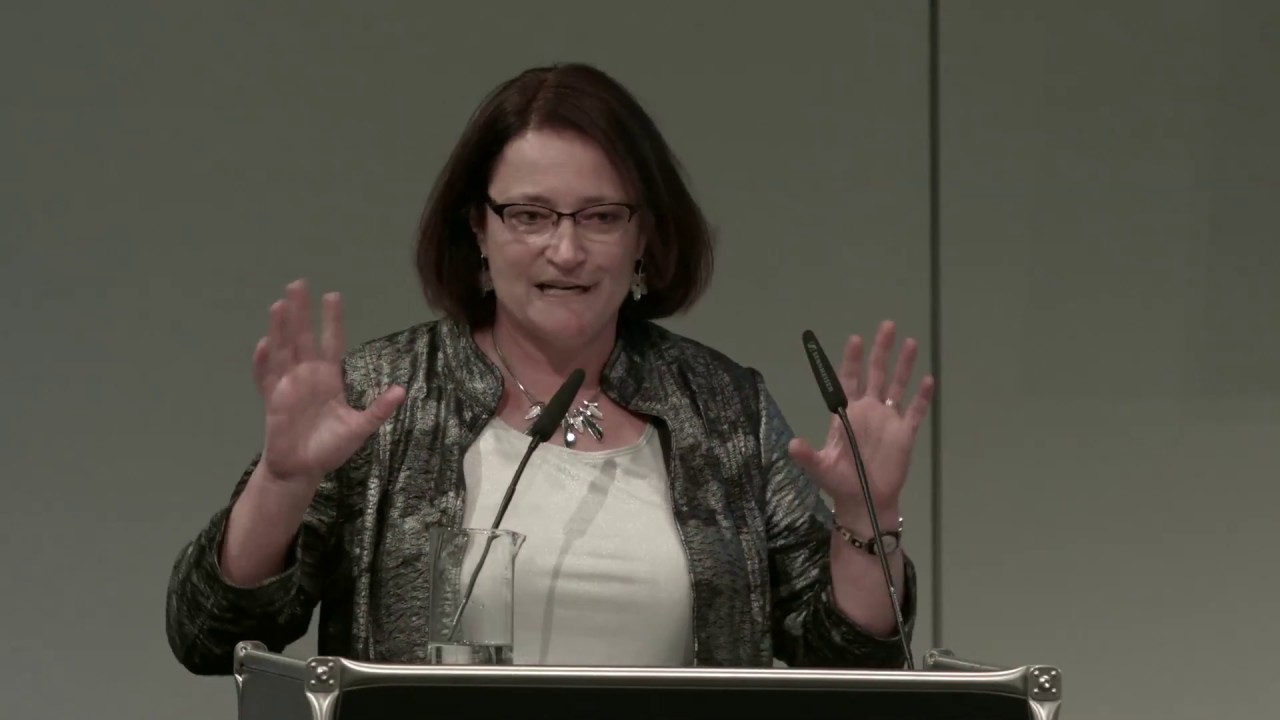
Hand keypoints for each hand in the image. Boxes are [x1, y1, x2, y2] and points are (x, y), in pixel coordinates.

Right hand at [251, 279, 404, 486]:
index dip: (332, 320)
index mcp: (328, 377)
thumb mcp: (360, 428)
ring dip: (280, 328)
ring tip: (280, 304)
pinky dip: (263, 362)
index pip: (331, 342)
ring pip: (283, 350)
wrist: (302, 469)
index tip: (333, 295)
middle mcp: (307, 375)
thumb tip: (401, 390)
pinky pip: (266, 378)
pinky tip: (264, 345)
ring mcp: (288, 386)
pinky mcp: (273, 401)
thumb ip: (378, 409)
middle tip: (299, 283)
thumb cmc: (330, 447)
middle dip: (301, 312)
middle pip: (303, 337)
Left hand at [788, 320, 934, 518]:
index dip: (852, 360)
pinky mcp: (905, 433)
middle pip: (876, 373)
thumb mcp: (820, 469)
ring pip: (897, 386)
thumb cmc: (839, 482)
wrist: (865, 501)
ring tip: (911, 342)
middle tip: (887, 325)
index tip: (856, 339)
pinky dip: (922, 396)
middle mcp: (868, 410)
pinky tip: (929, 379)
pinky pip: (915, 411)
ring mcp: (888, 419)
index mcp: (847, 413)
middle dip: (881, 350)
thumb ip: (807, 456)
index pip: (849, 379)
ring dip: (904, 365)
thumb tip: (791, 445)